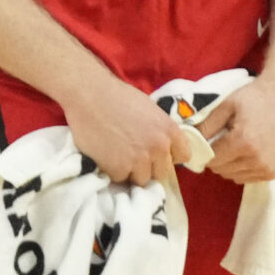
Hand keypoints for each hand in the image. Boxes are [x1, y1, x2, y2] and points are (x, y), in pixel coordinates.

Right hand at [63, 71, 185, 186]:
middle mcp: (159, 147)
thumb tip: (162, 147)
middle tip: (134, 156)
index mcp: (169, 130)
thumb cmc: (117, 97)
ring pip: (142, 179)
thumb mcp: (150, 110)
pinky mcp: (119, 169)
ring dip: (131, 172)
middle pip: (162, 172)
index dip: (170, 156)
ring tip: (118, 155)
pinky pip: (120, 178)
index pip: (184, 155)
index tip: (159, 155)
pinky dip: (113, 171)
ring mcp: (139, 160)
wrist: (89, 95)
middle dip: (150, 167)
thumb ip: (160, 130)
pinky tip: (106, 155)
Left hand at [197, 69, 274, 183]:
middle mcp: (256, 160)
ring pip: (234, 176)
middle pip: (222, 170)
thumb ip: (206, 126)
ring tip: (238, 145)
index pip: (211, 160)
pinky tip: (250, 152)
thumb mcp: (227, 105)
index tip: (209, 141)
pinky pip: (249, 178)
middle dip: (218, 158)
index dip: (206, 151)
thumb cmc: (256, 97)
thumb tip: (187, 143)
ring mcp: (268, 168)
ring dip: (231, 165)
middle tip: (224, 140)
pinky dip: (244, 169)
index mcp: (242, 142)